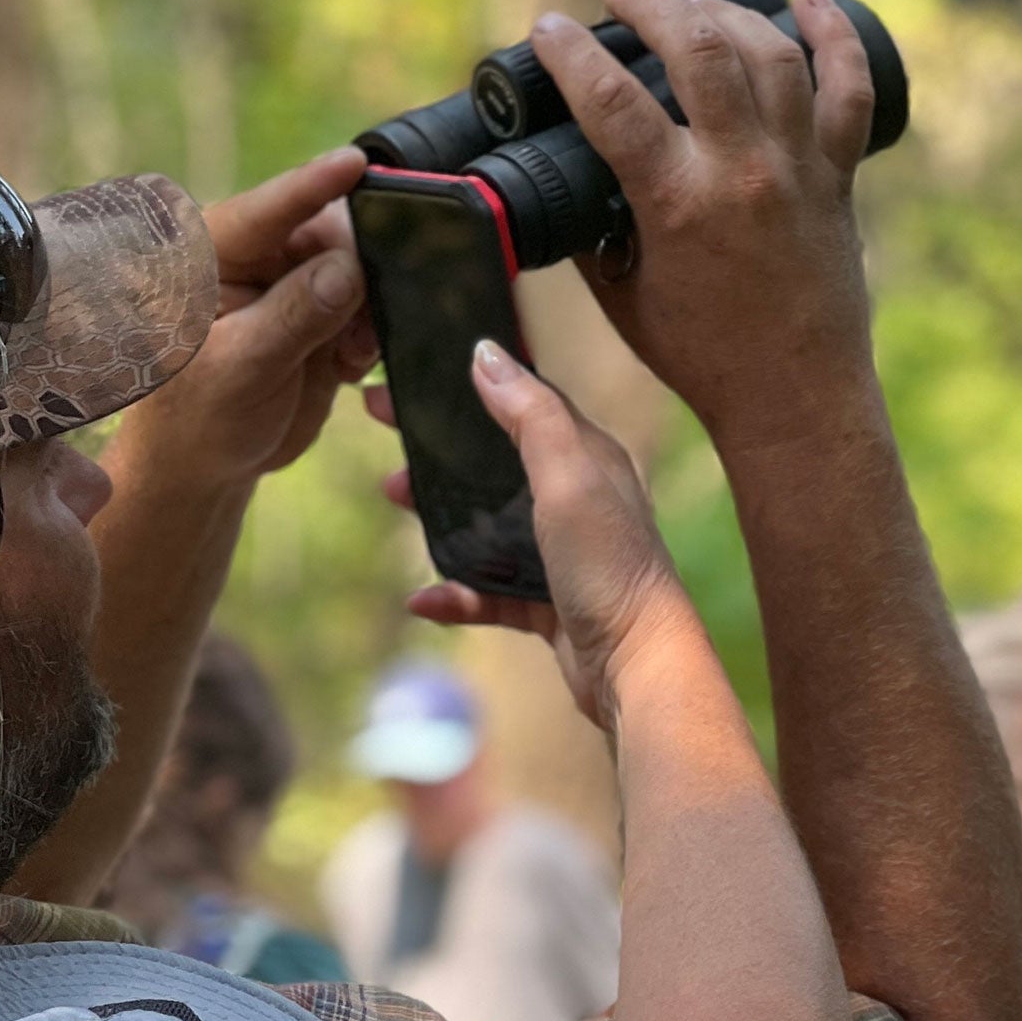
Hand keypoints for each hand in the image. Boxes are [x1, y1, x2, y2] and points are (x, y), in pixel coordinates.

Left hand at [107, 148, 379, 492]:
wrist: (205, 469)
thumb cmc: (198, 420)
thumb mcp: (241, 369)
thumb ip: (294, 315)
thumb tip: (348, 268)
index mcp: (207, 257)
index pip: (263, 212)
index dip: (312, 187)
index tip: (354, 164)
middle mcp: (251, 259)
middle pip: (322, 232)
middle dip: (357, 262)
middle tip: (371, 306)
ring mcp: (288, 286)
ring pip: (354, 267)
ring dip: (369, 306)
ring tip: (353, 353)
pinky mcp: (318, 316)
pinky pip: (365, 307)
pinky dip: (370, 333)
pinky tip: (351, 366)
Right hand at [392, 343, 697, 729]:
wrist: (636, 667)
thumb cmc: (608, 565)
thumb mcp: (568, 476)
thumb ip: (529, 416)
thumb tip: (486, 352)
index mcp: (585, 457)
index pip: (519, 403)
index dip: (466, 386)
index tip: (409, 379)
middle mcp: (575, 500)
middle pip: (493, 462)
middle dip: (439, 449)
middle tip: (385, 435)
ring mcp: (560, 556)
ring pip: (486, 526)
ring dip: (438, 514)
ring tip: (394, 499)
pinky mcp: (548, 606)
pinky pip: (489, 593)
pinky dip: (455, 593)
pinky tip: (423, 599)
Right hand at [526, 0, 879, 451]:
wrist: (792, 396)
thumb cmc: (704, 359)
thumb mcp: (625, 301)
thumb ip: (593, 240)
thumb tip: (566, 195)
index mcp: (680, 205)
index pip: (612, 103)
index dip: (573, 55)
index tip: (551, 29)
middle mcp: (744, 173)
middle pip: (699, 49)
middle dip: (652, 5)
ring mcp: (798, 168)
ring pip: (769, 51)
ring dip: (723, 13)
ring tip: (689, 6)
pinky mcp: (837, 176)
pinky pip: (847, 87)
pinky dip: (834, 36)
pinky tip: (810, 1)